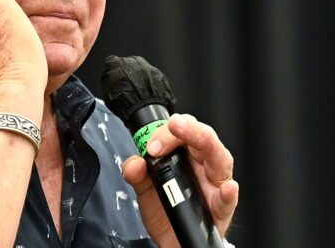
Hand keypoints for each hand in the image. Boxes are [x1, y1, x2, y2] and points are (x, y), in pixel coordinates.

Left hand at [122, 114, 237, 246]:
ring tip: (195, 136)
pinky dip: (228, 193)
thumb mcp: (145, 187)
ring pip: (220, 158)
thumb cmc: (165, 206)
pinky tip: (227, 188)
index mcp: (187, 155)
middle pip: (203, 138)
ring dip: (207, 143)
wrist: (170, 240)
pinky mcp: (220, 210)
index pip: (182, 131)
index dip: (166, 131)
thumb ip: (136, 172)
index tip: (151, 144)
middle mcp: (204, 165)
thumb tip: (134, 164)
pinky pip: (227, 200)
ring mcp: (215, 186)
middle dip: (189, 128)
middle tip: (173, 126)